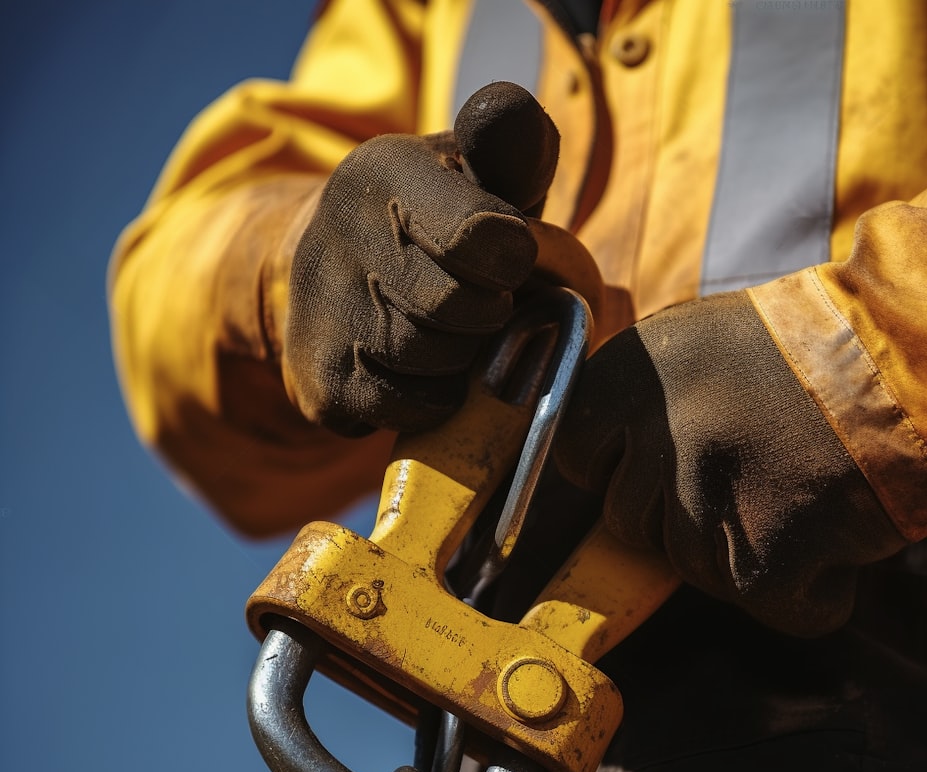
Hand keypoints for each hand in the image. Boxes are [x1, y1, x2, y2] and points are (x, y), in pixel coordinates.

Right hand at [284, 82, 559, 435]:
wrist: (336, 278)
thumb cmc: (434, 226)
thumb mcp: (473, 173)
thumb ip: (510, 146)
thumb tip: (505, 113)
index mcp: (384, 170)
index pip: (479, 235)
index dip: (512, 258)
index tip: (505, 255)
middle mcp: (337, 233)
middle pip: (458, 307)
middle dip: (486, 312)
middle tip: (478, 300)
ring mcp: (320, 312)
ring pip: (432, 360)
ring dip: (461, 356)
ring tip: (448, 331)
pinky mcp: (319, 383)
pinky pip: (409, 407)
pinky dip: (434, 397)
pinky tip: (422, 370)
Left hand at [554, 291, 905, 634]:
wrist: (913, 353)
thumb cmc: (805, 351)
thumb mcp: (692, 344)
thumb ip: (634, 403)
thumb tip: (600, 465)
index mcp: (628, 375)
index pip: (574, 456)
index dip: (621, 471)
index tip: (664, 464)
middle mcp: (656, 434)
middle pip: (628, 522)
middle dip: (679, 514)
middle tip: (746, 473)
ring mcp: (707, 498)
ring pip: (691, 569)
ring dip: (742, 549)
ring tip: (796, 489)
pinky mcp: (764, 558)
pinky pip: (765, 605)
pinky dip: (806, 589)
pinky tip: (830, 531)